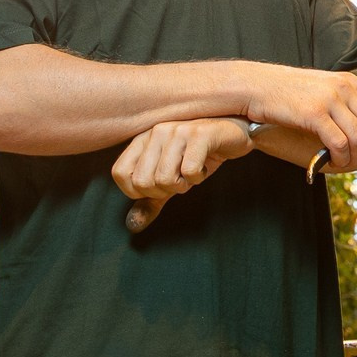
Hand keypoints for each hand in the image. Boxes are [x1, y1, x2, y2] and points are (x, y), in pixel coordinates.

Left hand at [114, 118, 251, 232]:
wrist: (235, 135)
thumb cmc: (201, 155)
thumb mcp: (173, 180)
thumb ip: (151, 201)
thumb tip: (133, 225)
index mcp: (143, 139)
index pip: (120, 174)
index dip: (139, 191)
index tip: (161, 187)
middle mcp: (156, 131)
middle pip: (143, 181)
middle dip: (165, 190)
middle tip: (181, 180)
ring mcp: (177, 130)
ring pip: (165, 178)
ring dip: (184, 184)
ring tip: (193, 171)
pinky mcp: (199, 134)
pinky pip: (189, 172)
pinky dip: (199, 177)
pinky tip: (206, 164)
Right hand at [243, 65, 356, 161]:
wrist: (258, 86)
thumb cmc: (289, 92)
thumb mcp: (323, 87)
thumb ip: (344, 100)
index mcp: (349, 81)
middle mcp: (344, 88)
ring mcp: (329, 100)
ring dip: (356, 156)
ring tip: (345, 162)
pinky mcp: (313, 114)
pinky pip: (339, 143)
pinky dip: (341, 157)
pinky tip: (333, 161)